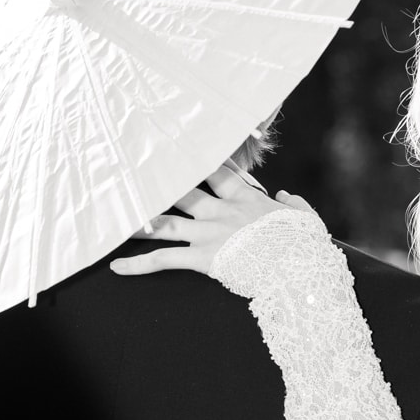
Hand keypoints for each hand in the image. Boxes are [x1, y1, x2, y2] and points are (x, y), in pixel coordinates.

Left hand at [110, 162, 309, 278]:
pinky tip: (116, 268)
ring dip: (137, 223)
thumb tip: (285, 195)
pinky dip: (137, 265)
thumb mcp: (304, 218)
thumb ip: (293, 203)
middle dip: (158, 186)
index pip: (217, 170)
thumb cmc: (304, 244)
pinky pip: (162, 260)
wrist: (298, 267)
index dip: (198, 160)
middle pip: (181, 191)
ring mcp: (207, 233)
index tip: (181, 151)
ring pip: (163, 223)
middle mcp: (220, 211)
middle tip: (135, 178)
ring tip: (114, 222)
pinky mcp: (200, 258)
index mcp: (244, 198)